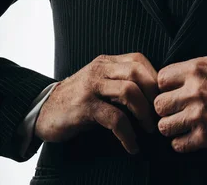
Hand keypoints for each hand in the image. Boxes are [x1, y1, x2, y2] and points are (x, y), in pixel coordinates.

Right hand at [35, 52, 158, 154]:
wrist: (44, 109)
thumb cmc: (79, 99)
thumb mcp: (101, 83)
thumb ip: (121, 82)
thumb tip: (154, 96)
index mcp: (107, 62)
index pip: (139, 60)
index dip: (154, 78)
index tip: (162, 98)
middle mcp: (100, 69)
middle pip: (137, 72)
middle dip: (153, 95)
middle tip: (159, 114)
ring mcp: (92, 87)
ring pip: (128, 91)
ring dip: (144, 112)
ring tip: (149, 129)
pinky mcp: (84, 107)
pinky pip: (114, 118)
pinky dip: (127, 134)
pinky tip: (132, 145)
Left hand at [154, 50, 206, 152]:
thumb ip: (198, 64)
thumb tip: (181, 71)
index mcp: (195, 69)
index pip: (160, 79)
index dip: (165, 86)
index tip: (172, 90)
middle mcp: (193, 91)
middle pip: (158, 104)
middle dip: (165, 107)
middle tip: (175, 109)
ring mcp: (198, 115)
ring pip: (164, 126)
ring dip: (171, 126)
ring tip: (181, 124)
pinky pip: (178, 145)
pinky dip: (181, 143)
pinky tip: (189, 136)